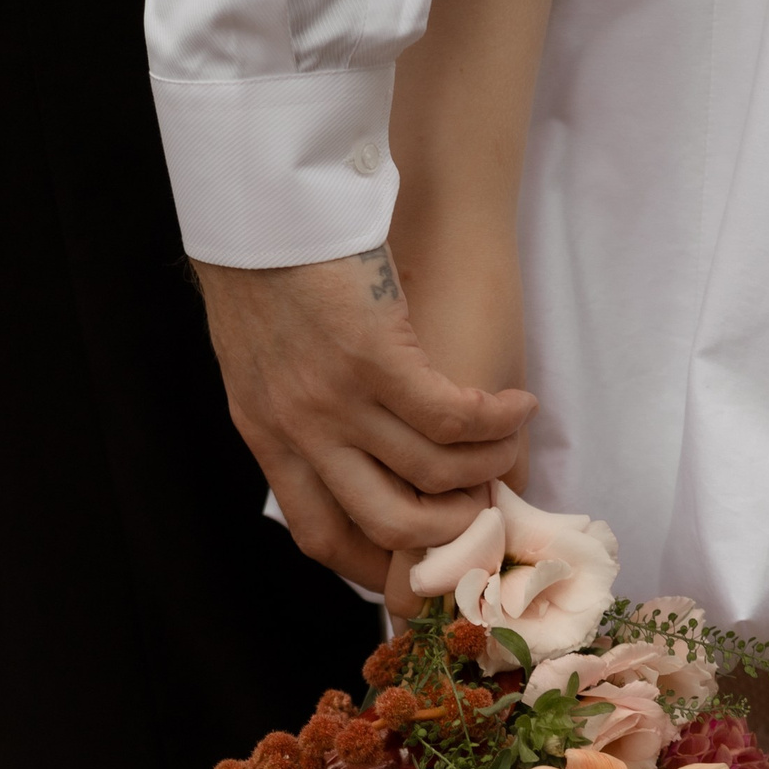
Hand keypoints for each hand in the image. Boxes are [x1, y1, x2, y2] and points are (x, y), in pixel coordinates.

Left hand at [193, 247, 535, 583]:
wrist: (252, 203)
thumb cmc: (258, 268)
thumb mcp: (256, 364)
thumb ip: (291, 416)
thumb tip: (336, 453)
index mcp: (269, 438)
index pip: (324, 535)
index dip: (378, 564)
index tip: (419, 560)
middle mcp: (302, 432)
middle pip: (389, 524)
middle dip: (448, 531)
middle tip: (480, 509)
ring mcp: (338, 399)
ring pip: (433, 474)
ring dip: (485, 467)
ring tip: (507, 444)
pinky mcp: (375, 357)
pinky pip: (453, 416)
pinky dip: (495, 419)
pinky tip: (515, 405)